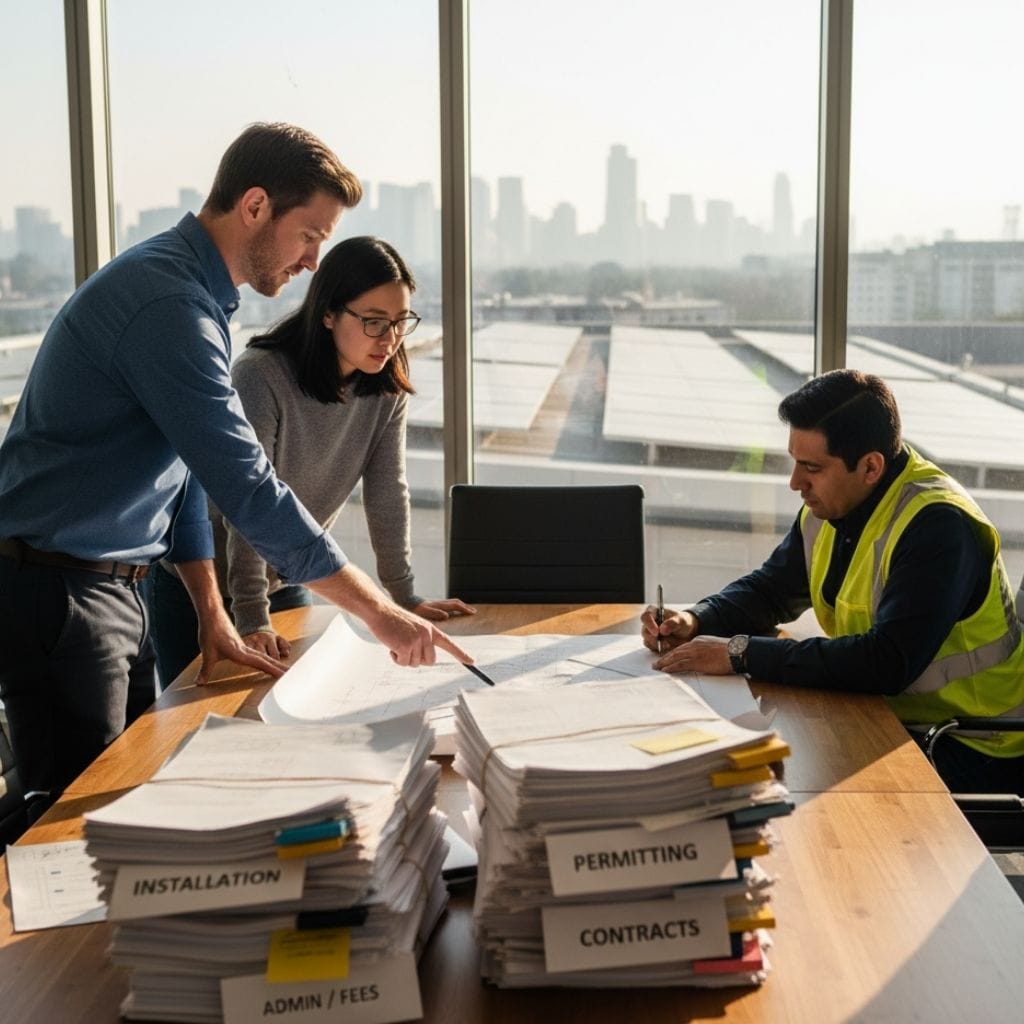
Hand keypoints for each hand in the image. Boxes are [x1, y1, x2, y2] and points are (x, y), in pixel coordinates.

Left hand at [195, 608, 286, 683]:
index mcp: (240, 653)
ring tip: (285, 669)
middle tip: (291, 674)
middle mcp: (245, 650)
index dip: (272, 670)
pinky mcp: (242, 645)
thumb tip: (199, 683)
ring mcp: (245, 646)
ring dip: (275, 663)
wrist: (212, 614)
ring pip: (264, 656)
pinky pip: (258, 653)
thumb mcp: (207, 653)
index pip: (260, 663)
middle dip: (279, 667)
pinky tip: (268, 662)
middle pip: (266, 660)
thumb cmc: (211, 631)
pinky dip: (266, 659)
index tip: (284, 675)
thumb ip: (205, 670)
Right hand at [307, 563, 474, 667]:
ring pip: (414, 663)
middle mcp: (427, 635)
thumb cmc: (394, 620)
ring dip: (403, 657)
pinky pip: (403, 663)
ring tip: (396, 642)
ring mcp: (417, 640)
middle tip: (405, 648)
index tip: (473, 662)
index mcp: (431, 629)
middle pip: (430, 661)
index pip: (450, 643)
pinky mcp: (405, 646)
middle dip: (418, 660)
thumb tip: (426, 660)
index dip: (461, 654)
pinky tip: (391, 646)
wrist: (380, 610)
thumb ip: (423, 640)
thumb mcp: (414, 627)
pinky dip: (395, 658)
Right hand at [640, 606, 697, 652]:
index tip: (657, 632)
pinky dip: (659, 649)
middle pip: (645, 631)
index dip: (649, 624)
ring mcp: (649, 633)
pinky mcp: (652, 642)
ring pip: (647, 641)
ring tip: (669, 645)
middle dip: (654, 639)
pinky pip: (651, 647)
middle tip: (665, 643)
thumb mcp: (681, 621)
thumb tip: (662, 630)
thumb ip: (672, 623)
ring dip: (657, 645)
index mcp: (654, 612)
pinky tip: (667, 646)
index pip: (645, 616)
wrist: (686, 632)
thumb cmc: (682, 622)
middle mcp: (649, 622)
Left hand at [653, 635, 731, 674]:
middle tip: (656, 663)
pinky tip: (665, 671)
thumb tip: (703, 658)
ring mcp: (694, 653)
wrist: (736, 651)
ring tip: (656, 668)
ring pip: (674, 657)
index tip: (667, 658)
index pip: (682, 648)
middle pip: (675, 652)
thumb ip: (706, 651)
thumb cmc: (730, 651)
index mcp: (698, 641)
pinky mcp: (696, 661)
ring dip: (664, 663)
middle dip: (664, 658)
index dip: (673, 653)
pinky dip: (671, 667)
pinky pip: (680, 665)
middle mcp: (694, 645)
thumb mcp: (715, 647)